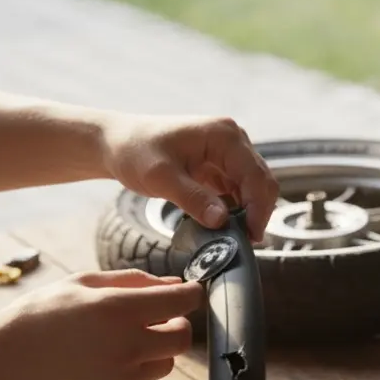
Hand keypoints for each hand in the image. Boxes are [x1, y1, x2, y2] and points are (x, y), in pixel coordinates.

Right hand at [0, 269, 202, 379]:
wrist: (2, 364)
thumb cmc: (39, 315)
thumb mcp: (82, 284)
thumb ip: (134, 281)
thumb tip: (175, 284)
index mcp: (120, 311)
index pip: (183, 301)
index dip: (192, 293)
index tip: (189, 291)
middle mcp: (127, 347)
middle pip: (183, 338)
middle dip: (177, 324)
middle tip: (156, 317)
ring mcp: (123, 379)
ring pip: (166, 364)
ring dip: (155, 350)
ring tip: (120, 340)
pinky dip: (135, 371)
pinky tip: (103, 361)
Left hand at [100, 113, 278, 241]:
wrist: (118, 143)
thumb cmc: (134, 152)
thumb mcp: (160, 178)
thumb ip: (193, 199)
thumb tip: (222, 221)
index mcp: (224, 135)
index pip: (256, 176)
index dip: (258, 209)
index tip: (250, 237)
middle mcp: (233, 140)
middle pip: (261, 182)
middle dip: (257, 213)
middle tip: (244, 243)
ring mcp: (229, 153)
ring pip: (253, 189)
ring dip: (247, 214)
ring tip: (232, 237)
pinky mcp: (221, 166)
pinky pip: (239, 191)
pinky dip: (235, 210)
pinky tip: (222, 224)